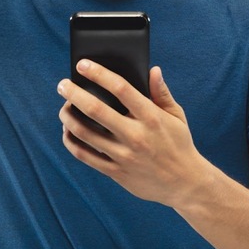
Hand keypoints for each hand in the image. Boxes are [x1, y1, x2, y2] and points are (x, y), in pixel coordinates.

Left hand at [57, 60, 208, 205]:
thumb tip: (152, 70)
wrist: (185, 184)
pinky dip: (71, 142)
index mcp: (151, 117)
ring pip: (85, 133)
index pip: (121, 88)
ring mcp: (124, 155)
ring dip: (68, 117)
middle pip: (96, 109)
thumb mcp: (176, 116)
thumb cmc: (179, 144)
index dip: (99, 73)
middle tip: (62, 85)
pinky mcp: (116, 172)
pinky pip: (85, 156)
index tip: (83, 64)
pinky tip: (67, 132)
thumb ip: (161, 93)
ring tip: (64, 108)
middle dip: (74, 94)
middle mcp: (136, 135)